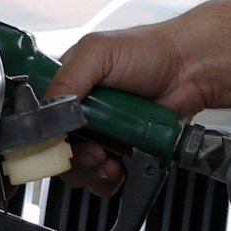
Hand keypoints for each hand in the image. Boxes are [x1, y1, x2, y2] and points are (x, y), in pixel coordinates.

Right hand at [46, 8, 229, 193]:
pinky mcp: (122, 151)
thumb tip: (48, 110)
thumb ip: (67, 79)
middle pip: (55, 152)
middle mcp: (80, 113)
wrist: (191, 68)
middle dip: (71, 160)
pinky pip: (105, 178)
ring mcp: (101, 134)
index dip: (42, 139)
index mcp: (66, 88)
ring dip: (91, 172)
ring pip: (78, 169)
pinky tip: (121, 168)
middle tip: (92, 152)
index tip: (56, 146)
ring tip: (109, 160)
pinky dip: (109, 180)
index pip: (38, 122)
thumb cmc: (148, 50)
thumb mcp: (98, 52)